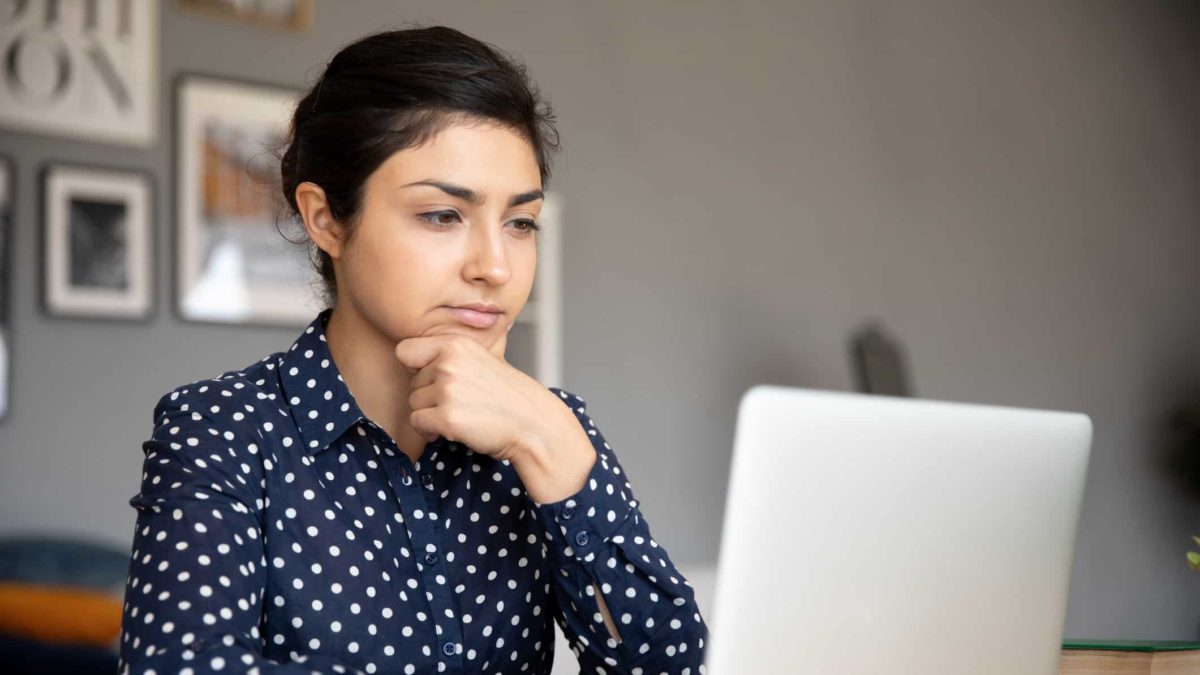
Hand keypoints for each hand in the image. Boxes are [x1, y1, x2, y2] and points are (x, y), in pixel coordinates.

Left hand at [394, 320, 565, 462]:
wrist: (532, 423)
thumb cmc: (507, 394)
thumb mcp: (481, 358)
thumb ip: (450, 353)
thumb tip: (411, 349)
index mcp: (455, 344)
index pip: (405, 351)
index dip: (415, 367)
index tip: (434, 378)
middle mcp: (449, 363)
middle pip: (411, 382)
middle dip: (429, 396)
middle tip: (458, 402)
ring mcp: (447, 391)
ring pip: (413, 404)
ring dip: (430, 414)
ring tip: (459, 415)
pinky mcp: (447, 418)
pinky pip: (417, 423)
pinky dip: (430, 430)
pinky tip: (452, 429)